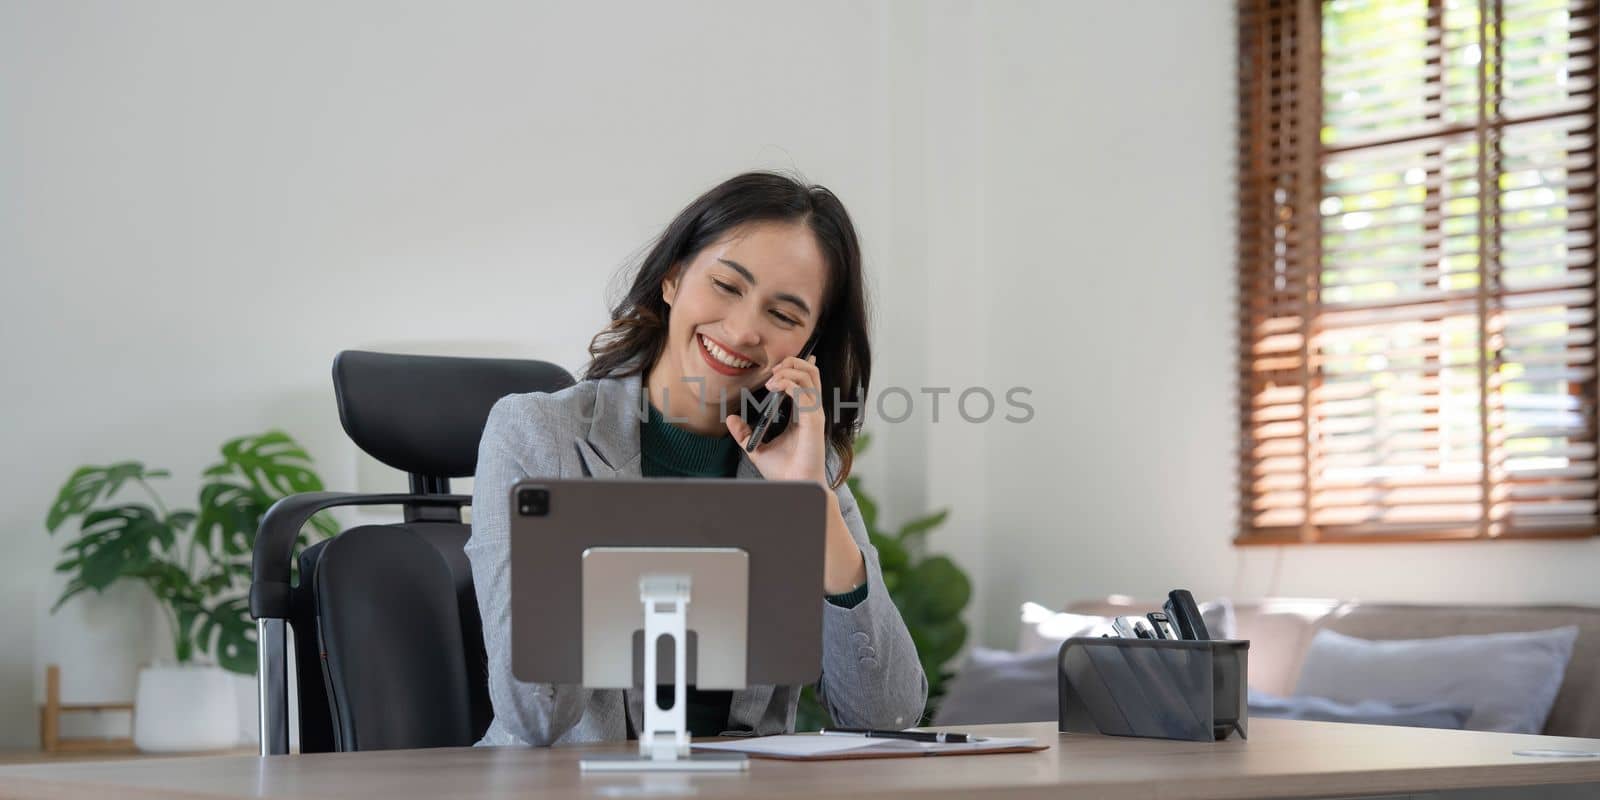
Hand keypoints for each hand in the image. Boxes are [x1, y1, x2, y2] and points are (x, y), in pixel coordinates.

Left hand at [724, 354, 827, 486]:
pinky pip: (802, 391)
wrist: (793, 487)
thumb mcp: (757, 448)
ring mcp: (814, 414)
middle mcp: (811, 410)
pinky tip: (773, 387)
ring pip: (809, 375)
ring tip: (771, 380)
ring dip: (788, 370)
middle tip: (772, 371)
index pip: (806, 380)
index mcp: (803, 414)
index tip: (775, 368)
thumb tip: (731, 418)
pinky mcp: (813, 420)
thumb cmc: (782, 471)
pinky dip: (787, 383)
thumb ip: (744, 433)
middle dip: (792, 362)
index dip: (794, 367)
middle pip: (811, 371)